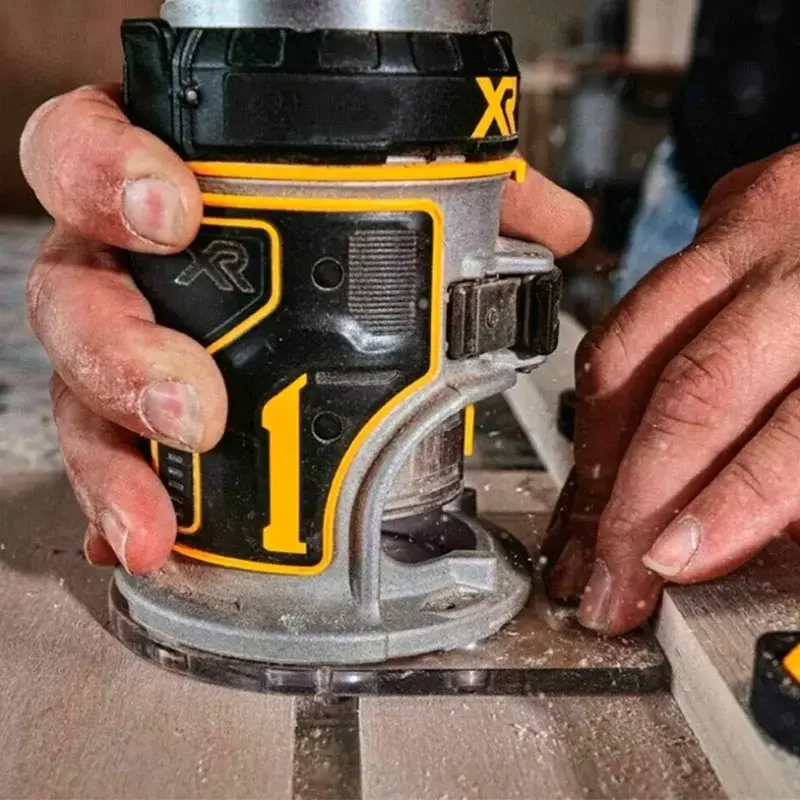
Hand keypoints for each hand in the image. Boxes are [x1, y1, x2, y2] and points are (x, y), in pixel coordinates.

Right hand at [21, 84, 591, 573]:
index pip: (92, 151)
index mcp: (170, 183)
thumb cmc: (310, 223)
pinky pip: (106, 459)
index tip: (176, 216)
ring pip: (78, 393)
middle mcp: (128, 264)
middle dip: (121, 355)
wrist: (289, 267)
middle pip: (74, 298)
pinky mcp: (126, 412)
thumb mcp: (384, 189)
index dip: (111, 177)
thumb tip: (553, 220)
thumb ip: (469, 187)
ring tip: (159, 519)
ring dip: (117, 461)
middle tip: (194, 406)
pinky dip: (121, 505)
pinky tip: (144, 542)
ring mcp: (121, 340)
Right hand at [545, 146, 799, 633]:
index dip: (724, 507)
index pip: (791, 434)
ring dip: (595, 452)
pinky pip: (629, 315)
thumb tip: (739, 541)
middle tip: (607, 571)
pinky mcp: (719, 217)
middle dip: (635, 496)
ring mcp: (755, 228)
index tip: (670, 565)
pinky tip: (593, 451)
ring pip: (631, 349)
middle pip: (693, 391)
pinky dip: (600, 394)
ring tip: (581, 526)